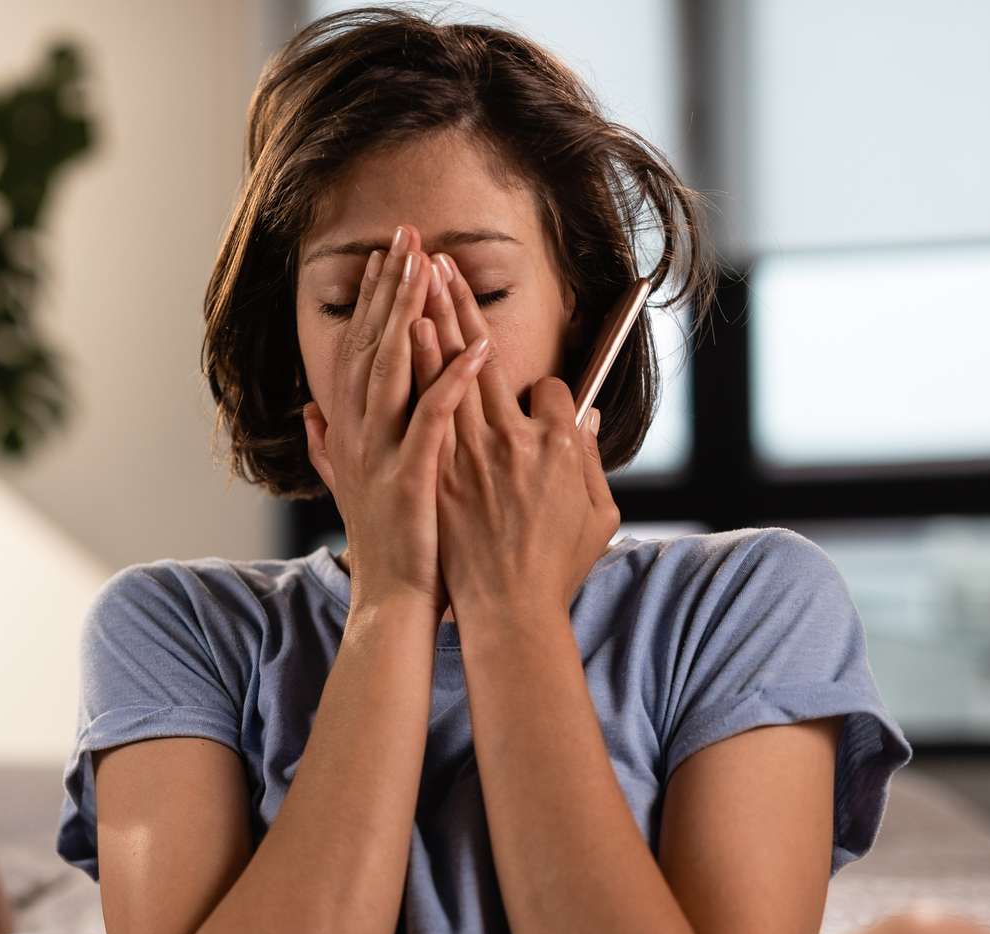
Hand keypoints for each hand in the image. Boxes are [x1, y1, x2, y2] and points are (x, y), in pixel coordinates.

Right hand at [302, 225, 490, 614]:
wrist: (391, 600)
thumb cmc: (386, 546)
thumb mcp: (349, 486)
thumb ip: (327, 446)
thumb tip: (310, 414)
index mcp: (348, 431)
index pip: (358, 350)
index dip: (372, 301)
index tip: (387, 257)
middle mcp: (358, 434)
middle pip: (372, 344)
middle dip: (390, 287)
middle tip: (406, 235)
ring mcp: (382, 453)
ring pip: (394, 368)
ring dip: (413, 315)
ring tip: (431, 269)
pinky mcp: (412, 474)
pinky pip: (434, 416)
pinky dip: (453, 380)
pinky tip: (477, 348)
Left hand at [428, 255, 618, 618]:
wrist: (508, 616)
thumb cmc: (555, 570)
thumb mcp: (595, 515)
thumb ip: (584, 459)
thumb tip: (572, 418)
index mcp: (551, 448)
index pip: (545, 390)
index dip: (541, 391)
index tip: (533, 400)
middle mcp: (505, 444)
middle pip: (479, 359)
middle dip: (460, 305)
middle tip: (442, 262)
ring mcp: (464, 459)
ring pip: (442, 377)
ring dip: (429, 324)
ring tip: (414, 282)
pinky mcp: (433, 477)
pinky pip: (415, 415)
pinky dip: (408, 376)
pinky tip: (394, 347)